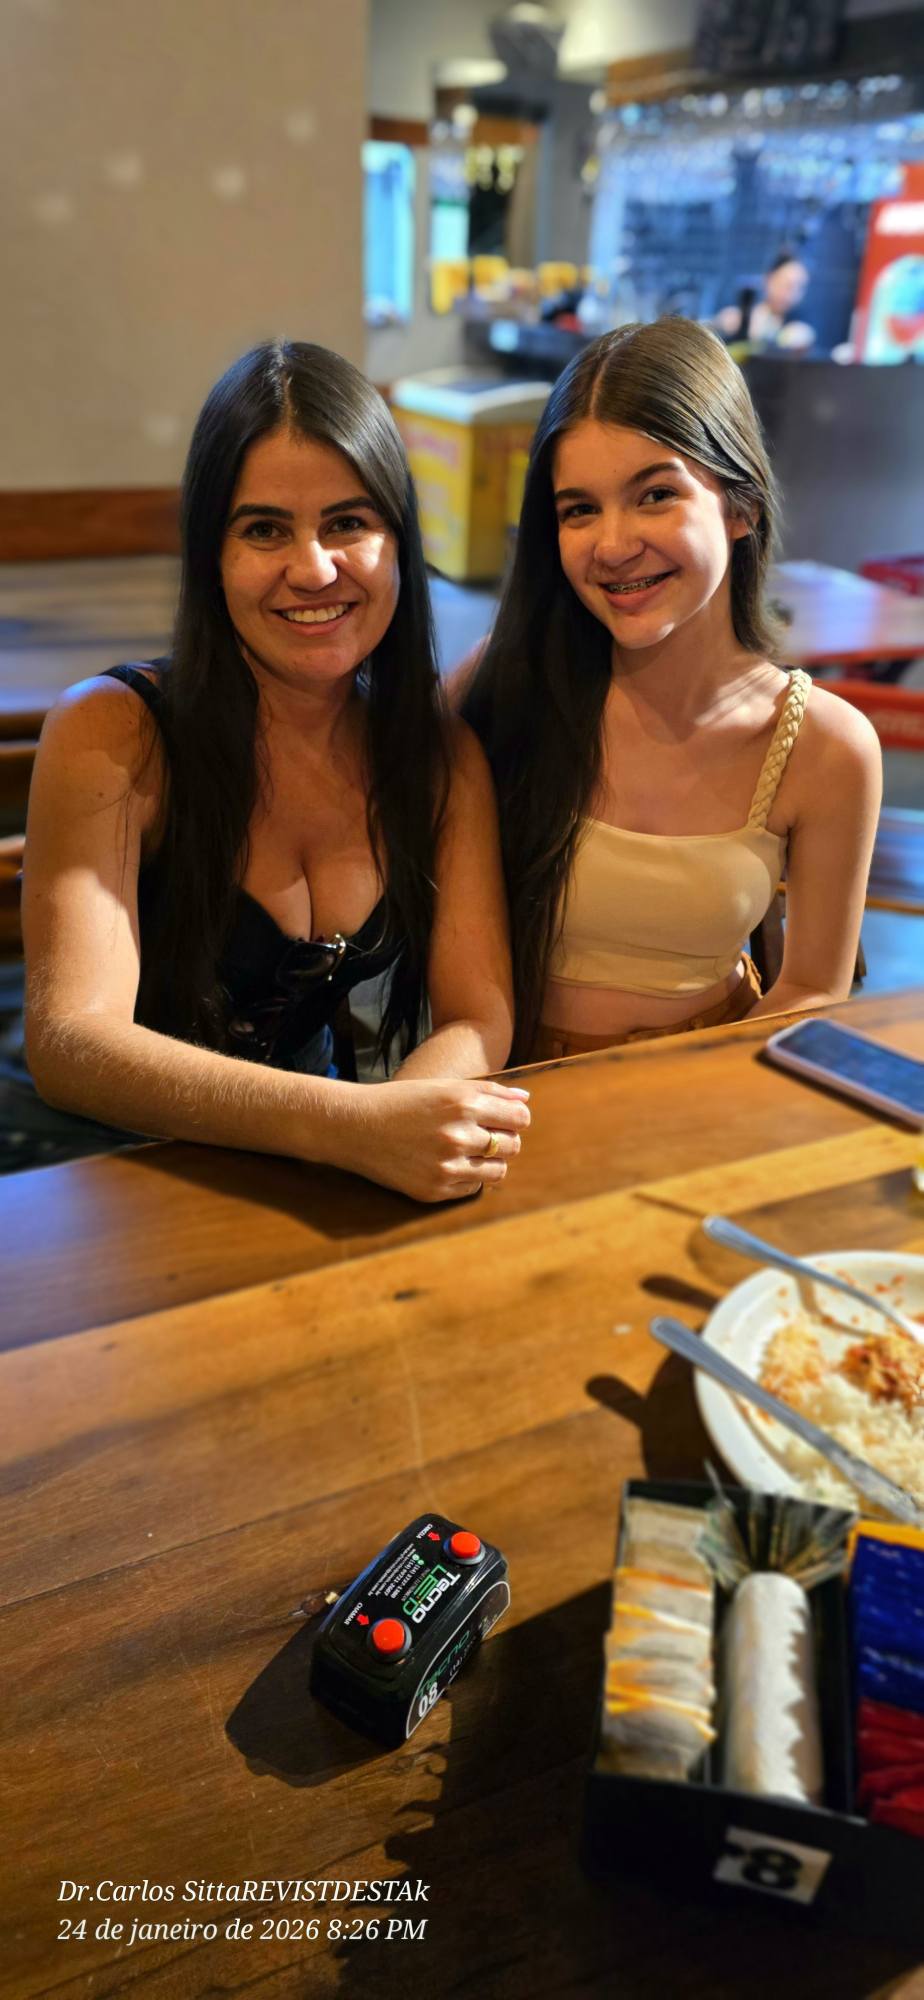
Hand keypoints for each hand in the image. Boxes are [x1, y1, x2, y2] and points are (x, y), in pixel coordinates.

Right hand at [347, 1077, 530, 1203]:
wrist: (356, 1126)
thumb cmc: (403, 1102)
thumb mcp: (445, 1087)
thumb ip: (489, 1092)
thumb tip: (525, 1100)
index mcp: (462, 1104)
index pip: (519, 1119)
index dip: (516, 1119)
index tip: (504, 1121)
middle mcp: (458, 1135)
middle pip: (512, 1146)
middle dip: (504, 1140)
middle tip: (483, 1135)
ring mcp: (447, 1166)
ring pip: (498, 1171)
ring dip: (491, 1162)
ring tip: (469, 1151)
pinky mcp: (435, 1189)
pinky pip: (473, 1187)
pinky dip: (468, 1176)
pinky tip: (448, 1163)